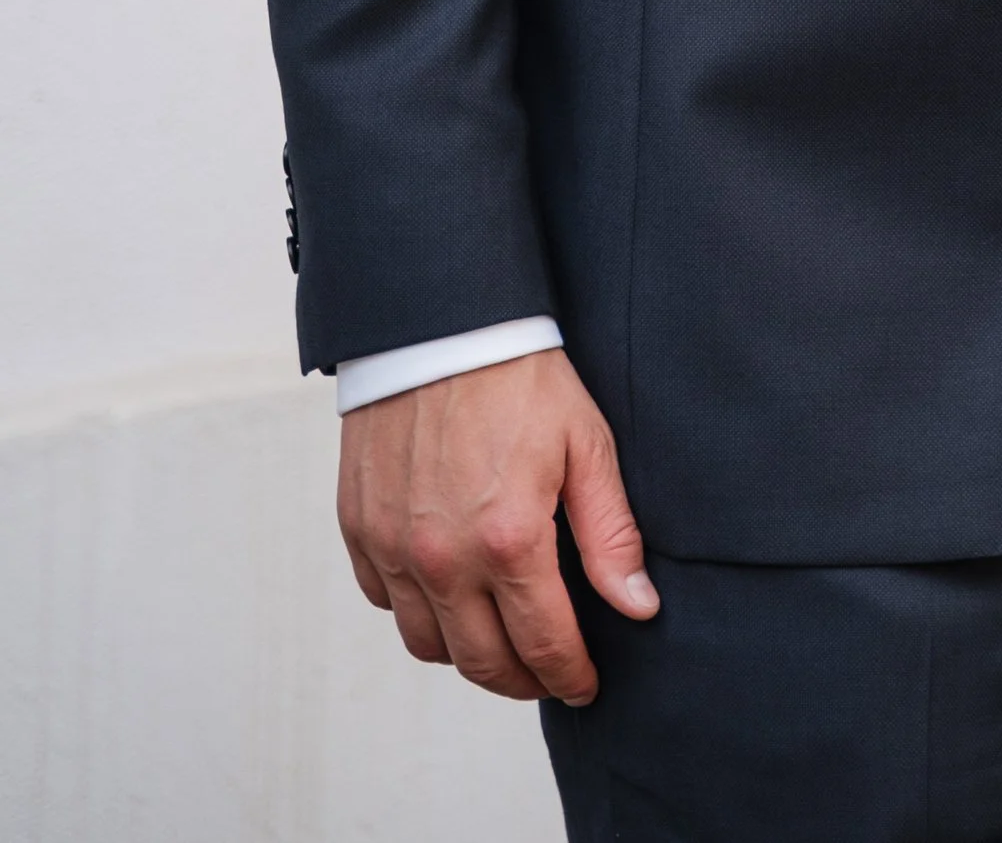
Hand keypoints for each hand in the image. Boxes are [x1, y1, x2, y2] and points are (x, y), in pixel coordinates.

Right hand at [338, 347, 656, 705]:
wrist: (439, 320)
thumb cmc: (519, 377)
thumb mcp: (586, 444)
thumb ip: (611, 534)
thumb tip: (638, 606)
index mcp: (508, 539)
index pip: (544, 645)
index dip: (570, 676)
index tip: (585, 684)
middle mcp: (443, 557)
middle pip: (482, 663)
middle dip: (522, 682)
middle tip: (547, 675)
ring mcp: (392, 547)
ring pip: (428, 645)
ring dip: (467, 653)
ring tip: (500, 637)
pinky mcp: (359, 528)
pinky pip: (385, 602)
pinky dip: (418, 611)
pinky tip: (448, 591)